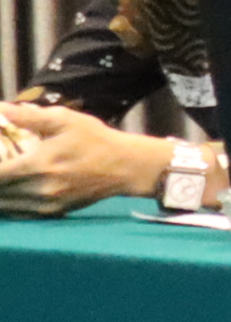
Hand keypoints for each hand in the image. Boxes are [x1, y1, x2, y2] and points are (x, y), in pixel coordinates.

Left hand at [0, 103, 169, 207]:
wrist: (127, 167)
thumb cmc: (96, 140)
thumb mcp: (66, 121)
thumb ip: (29, 116)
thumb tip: (2, 108)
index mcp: (38, 165)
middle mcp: (38, 188)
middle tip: (1, 168)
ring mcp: (46, 203)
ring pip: (6, 205)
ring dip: (1, 194)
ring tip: (4, 180)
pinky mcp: (54, 212)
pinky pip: (19, 214)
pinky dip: (9, 205)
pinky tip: (9, 195)